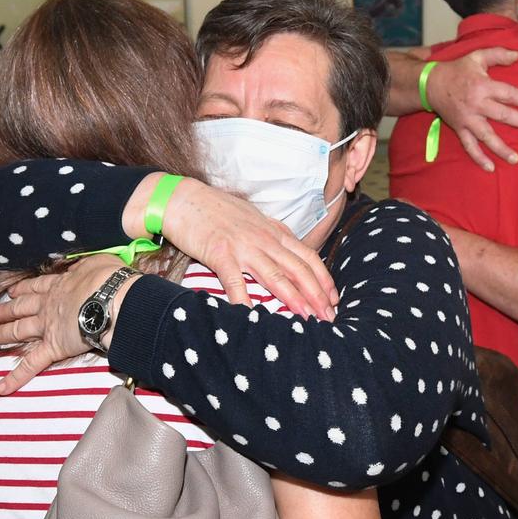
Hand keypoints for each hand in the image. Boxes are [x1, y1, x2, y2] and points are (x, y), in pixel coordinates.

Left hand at [0, 255, 125, 393]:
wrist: (111, 298)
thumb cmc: (109, 280)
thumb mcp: (99, 262)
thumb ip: (89, 265)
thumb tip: (86, 265)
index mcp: (59, 285)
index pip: (35, 287)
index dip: (22, 290)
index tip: (12, 292)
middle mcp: (47, 306)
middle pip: (20, 309)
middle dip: (4, 312)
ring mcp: (47, 327)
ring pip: (18, 331)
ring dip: (1, 335)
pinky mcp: (52, 348)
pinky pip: (31, 365)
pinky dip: (15, 377)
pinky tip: (1, 388)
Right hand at [160, 179, 336, 319]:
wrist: (184, 199)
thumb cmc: (216, 211)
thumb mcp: (253, 220)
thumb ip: (272, 236)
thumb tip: (289, 253)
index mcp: (274, 231)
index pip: (308, 256)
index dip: (324, 279)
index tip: (334, 299)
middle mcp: (264, 239)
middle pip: (298, 269)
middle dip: (317, 295)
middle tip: (329, 316)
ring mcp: (243, 246)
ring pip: (275, 276)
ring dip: (294, 299)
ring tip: (307, 319)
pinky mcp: (220, 254)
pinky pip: (236, 282)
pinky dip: (245, 300)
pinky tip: (254, 317)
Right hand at [428, 47, 517, 171]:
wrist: (430, 84)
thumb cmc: (457, 70)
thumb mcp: (477, 56)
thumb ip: (498, 54)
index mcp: (483, 86)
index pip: (509, 94)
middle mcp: (477, 104)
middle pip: (503, 115)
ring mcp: (468, 119)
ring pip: (487, 136)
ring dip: (501, 148)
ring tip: (516, 159)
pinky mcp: (459, 128)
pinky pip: (469, 146)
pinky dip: (478, 158)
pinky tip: (490, 168)